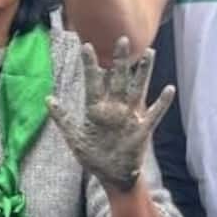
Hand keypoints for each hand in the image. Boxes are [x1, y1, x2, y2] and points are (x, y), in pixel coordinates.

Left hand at [47, 38, 173, 191]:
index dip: (90, 65)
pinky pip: (154, 113)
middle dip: (120, 61)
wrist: (113, 177)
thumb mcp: (74, 138)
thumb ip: (63, 118)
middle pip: (118, 79)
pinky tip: (169, 89)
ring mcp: (129, 117)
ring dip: (143, 72)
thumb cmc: (94, 157)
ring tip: (149, 53)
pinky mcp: (142, 129)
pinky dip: (162, 103)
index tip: (86, 46)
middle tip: (123, 39)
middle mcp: (114, 108)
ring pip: (137, 89)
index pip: (93, 82)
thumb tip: (47, 98)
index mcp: (97, 109)